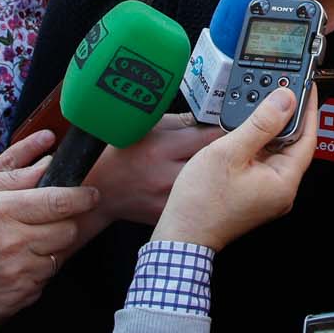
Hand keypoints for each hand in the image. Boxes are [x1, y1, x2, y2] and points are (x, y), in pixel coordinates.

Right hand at [0, 129, 101, 327]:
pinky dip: (35, 271)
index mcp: (3, 211)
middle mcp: (15, 244)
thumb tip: (48, 150)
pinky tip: (12, 264)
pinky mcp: (19, 297)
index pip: (60, 201)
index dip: (82, 196)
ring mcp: (18, 274)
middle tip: (46, 220)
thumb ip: (14, 170)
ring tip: (22, 243)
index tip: (91, 193)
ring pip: (58, 256)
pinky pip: (44, 280)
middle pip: (68, 230)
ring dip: (48, 248)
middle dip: (64, 222)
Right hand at [89, 114, 224, 226]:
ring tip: (217, 168)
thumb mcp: (146, 127)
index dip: (227, 130)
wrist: (98, 188)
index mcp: (161, 148)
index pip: (209, 137)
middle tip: (232, 147)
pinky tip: (200, 187)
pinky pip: (194, 202)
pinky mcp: (168, 214)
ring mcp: (168, 199)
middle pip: (215, 163)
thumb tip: (211, 118)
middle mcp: (166, 175)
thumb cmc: (119, 153)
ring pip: (207, 185)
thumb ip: (181, 122)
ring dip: (216, 175)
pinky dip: (200, 194)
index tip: (235, 127)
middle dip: (225, 153)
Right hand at [153, 87, 319, 249]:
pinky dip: (257, 143)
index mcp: (283, 183)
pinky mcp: (254, 194)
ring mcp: (267, 194)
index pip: (307, 138)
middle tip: (281, 89)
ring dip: (269, 129)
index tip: (306, 87)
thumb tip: (285, 100)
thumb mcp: (230, 152)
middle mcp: (281, 191)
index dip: (307, 110)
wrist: (182, 234)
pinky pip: (263, 162)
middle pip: (293, 144)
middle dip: (286, 116)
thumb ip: (261, 124)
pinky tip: (245, 130)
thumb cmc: (201, 201)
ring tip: (261, 104)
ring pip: (276, 152)